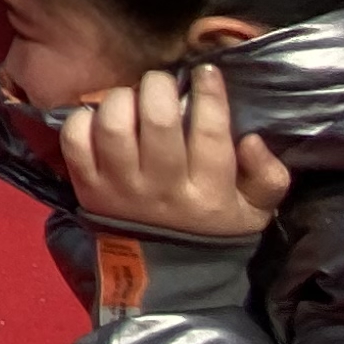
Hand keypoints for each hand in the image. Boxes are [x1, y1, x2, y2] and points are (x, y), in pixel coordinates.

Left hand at [59, 61, 291, 237]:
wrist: (164, 272)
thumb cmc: (211, 226)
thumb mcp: (255, 210)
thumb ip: (268, 176)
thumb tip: (251, 139)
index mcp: (208, 194)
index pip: (210, 133)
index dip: (209, 94)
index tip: (206, 71)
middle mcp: (163, 189)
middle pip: (158, 121)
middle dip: (160, 86)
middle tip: (163, 83)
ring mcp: (121, 189)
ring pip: (114, 125)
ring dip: (123, 99)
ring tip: (133, 98)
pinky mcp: (87, 187)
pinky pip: (75, 141)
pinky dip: (83, 119)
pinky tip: (100, 119)